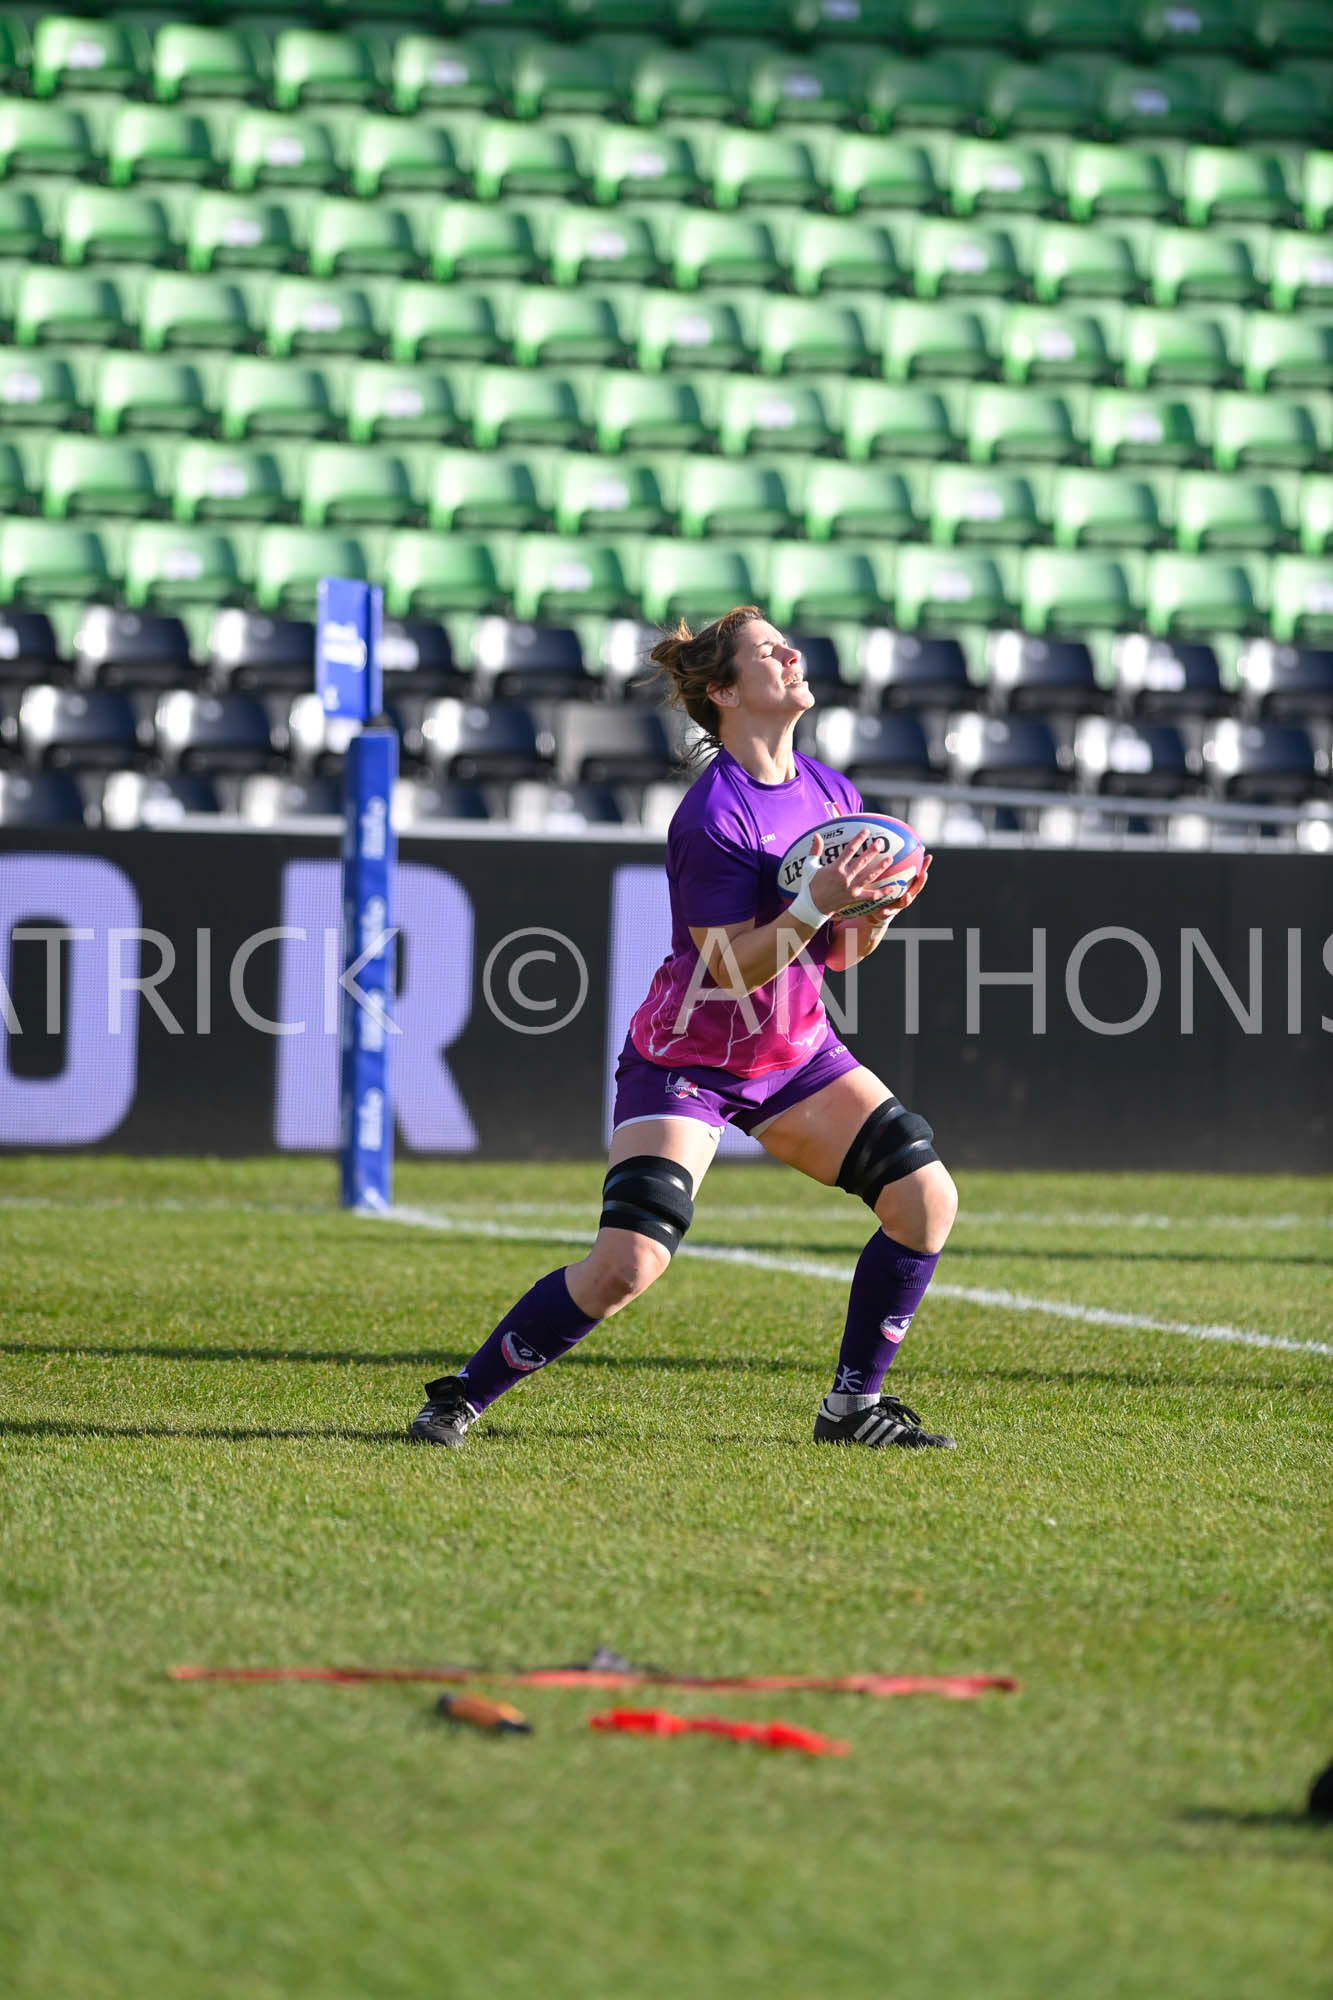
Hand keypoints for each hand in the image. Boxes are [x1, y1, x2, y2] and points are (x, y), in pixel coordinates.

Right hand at [807, 832, 927, 918]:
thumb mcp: (810, 865)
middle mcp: (845, 877)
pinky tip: (892, 888)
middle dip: (872, 851)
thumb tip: (816, 835)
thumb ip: (815, 850)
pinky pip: (870, 896)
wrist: (812, 906)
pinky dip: (882, 893)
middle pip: (862, 861)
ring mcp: (851, 888)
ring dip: (880, 867)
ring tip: (890, 858)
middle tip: (881, 842)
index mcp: (835, 868)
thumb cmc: (810, 885)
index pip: (849, 850)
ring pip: (869, 876)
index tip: (866, 831)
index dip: (858, 839)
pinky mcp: (854, 898)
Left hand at [878, 852, 931, 918]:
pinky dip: (886, 911)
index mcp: (907, 886)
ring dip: (907, 898)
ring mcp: (898, 905)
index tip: (928, 856)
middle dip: (921, 881)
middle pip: (916, 888)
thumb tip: (892, 844)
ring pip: (905, 902)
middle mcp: (906, 895)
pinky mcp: (887, 913)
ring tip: (907, 895)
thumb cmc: (882, 890)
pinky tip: (883, 910)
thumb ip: (889, 863)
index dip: (924, 866)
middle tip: (924, 873)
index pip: (918, 874)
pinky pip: (887, 912)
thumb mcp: (884, 876)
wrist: (876, 911)